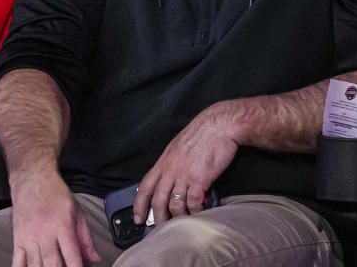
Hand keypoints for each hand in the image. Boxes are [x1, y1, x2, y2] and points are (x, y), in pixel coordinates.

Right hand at [9, 170, 100, 266]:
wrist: (32, 179)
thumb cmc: (54, 193)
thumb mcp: (77, 212)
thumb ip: (85, 238)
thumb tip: (94, 258)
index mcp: (62, 227)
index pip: (72, 256)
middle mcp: (45, 234)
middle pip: (53, 265)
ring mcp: (29, 238)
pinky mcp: (18, 240)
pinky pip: (17, 263)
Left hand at [133, 104, 238, 224]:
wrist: (219, 126)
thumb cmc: (201, 134)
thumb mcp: (177, 147)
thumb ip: (171, 163)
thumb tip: (170, 177)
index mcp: (163, 162)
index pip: (145, 187)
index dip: (139, 205)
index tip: (138, 218)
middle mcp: (170, 170)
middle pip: (158, 200)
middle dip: (158, 218)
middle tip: (161, 230)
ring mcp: (184, 175)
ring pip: (175, 205)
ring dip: (178, 218)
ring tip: (182, 225)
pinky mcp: (200, 179)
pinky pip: (193, 203)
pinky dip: (195, 212)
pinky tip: (198, 215)